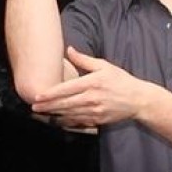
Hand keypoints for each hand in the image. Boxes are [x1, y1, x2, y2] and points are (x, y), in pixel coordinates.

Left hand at [29, 47, 151, 127]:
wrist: (138, 100)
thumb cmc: (121, 80)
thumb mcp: (104, 66)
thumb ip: (84, 60)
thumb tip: (68, 50)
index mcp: (92, 83)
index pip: (66, 89)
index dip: (50, 94)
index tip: (38, 96)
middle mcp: (92, 98)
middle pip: (64, 104)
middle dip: (47, 106)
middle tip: (34, 107)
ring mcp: (94, 111)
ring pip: (69, 114)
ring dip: (54, 114)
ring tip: (42, 113)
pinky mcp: (97, 120)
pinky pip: (78, 121)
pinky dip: (66, 121)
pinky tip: (58, 120)